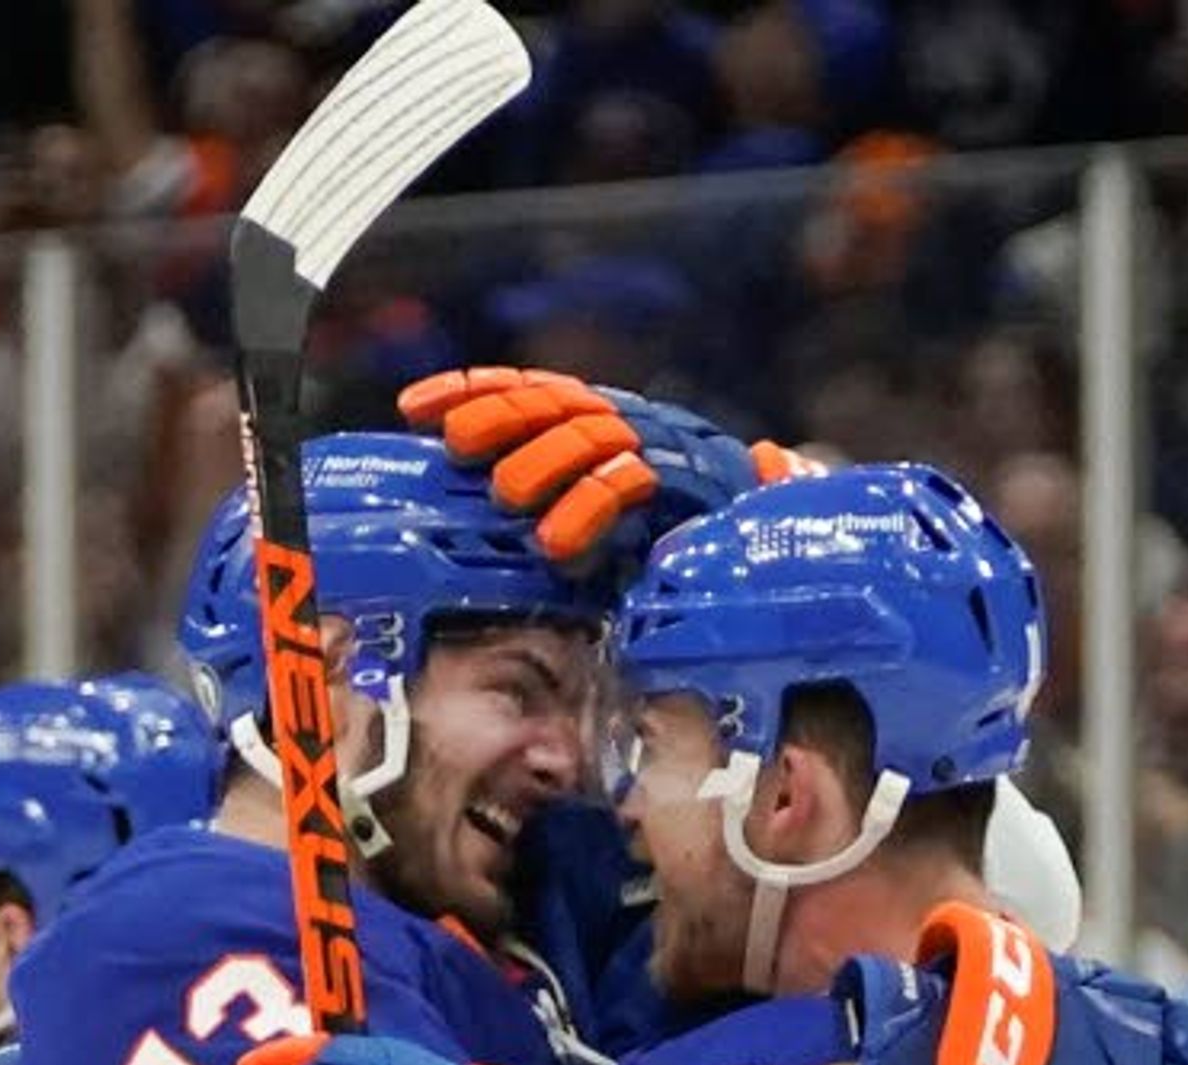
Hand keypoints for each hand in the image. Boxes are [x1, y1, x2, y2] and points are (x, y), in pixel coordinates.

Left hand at [397, 367, 802, 566]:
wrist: (775, 552)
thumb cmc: (675, 547)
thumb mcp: (601, 522)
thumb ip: (552, 506)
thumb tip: (475, 505)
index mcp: (606, 422)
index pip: (531, 389)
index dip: (471, 390)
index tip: (413, 407)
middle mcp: (633, 421)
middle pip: (556, 401)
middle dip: (501, 416)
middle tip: (458, 446)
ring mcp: (664, 445)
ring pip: (591, 433)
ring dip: (543, 462)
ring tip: (506, 499)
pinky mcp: (690, 480)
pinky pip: (629, 483)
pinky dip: (587, 510)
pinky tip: (556, 543)